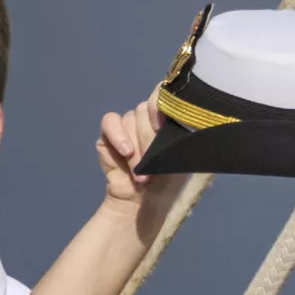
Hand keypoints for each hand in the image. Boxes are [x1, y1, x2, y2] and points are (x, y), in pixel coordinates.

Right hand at [96, 96, 183, 235]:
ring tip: (141, 171)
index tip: (162, 125)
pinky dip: (118, 135)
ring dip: (136, 147)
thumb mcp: (182, 157)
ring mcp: (129, 123)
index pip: (166, 94)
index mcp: (169, 119)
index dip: (161, 104)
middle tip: (153, 163)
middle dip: (149, 139)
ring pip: (131, 118)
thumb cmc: (168, 179)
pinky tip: (126, 151)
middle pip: (146, 110)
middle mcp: (148, 117)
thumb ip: (181, 136)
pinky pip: (110, 122)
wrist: (145, 200)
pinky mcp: (109, 134)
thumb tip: (185, 121)